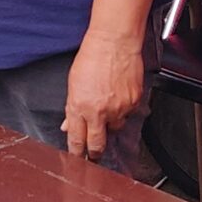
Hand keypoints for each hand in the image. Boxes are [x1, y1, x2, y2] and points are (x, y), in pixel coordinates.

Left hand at [62, 34, 145, 158]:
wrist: (115, 42)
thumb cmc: (92, 57)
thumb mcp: (73, 83)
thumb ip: (71, 107)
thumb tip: (68, 125)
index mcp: (79, 107)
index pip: (77, 139)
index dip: (76, 153)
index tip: (77, 158)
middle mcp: (99, 112)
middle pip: (96, 145)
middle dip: (94, 154)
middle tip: (93, 157)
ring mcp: (118, 109)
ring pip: (115, 129)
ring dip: (110, 125)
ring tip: (107, 108)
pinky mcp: (133, 103)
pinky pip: (128, 115)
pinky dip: (123, 110)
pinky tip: (118, 96)